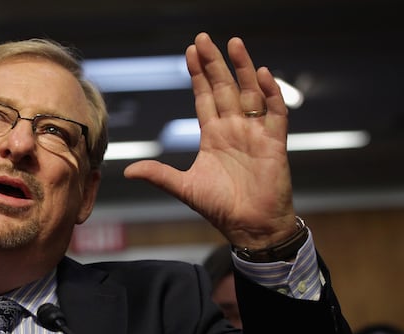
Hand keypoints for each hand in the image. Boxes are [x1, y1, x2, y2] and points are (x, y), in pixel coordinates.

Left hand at [124, 32, 297, 248]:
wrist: (250, 226)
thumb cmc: (220, 207)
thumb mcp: (185, 188)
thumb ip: (159, 175)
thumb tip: (128, 171)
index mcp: (213, 135)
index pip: (204, 97)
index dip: (197, 75)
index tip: (189, 52)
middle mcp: (234, 129)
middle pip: (224, 88)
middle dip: (214, 63)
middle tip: (204, 38)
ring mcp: (254, 133)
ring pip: (250, 93)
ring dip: (243, 69)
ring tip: (234, 44)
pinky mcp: (274, 143)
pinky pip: (275, 113)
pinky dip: (270, 94)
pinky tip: (261, 75)